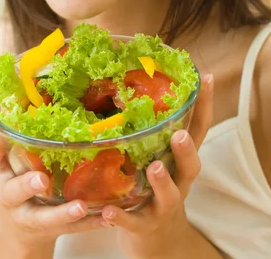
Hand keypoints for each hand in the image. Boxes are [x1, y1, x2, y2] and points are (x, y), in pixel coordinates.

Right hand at [0, 136, 104, 255]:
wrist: (20, 227)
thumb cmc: (20, 181)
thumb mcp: (13, 162)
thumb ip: (21, 136)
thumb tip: (32, 98)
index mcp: (3, 174)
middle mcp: (12, 197)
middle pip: (14, 192)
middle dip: (27, 185)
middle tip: (41, 179)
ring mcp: (30, 217)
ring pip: (45, 218)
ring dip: (63, 213)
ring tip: (80, 207)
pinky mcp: (51, 231)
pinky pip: (72, 229)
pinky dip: (89, 224)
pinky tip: (106, 219)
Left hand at [100, 73, 213, 258]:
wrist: (156, 238)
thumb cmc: (154, 184)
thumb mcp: (158, 154)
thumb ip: (151, 128)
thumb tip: (129, 81)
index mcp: (182, 160)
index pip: (199, 129)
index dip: (204, 105)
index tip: (205, 77)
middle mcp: (179, 181)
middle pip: (191, 166)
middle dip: (186, 150)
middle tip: (178, 136)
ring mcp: (163, 206)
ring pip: (169, 195)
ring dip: (162, 182)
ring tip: (154, 168)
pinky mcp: (145, 226)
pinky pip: (134, 223)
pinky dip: (123, 219)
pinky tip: (110, 213)